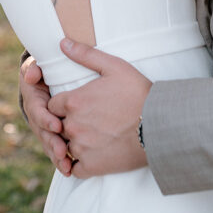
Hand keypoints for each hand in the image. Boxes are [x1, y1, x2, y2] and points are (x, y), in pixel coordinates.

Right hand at [19, 56, 72, 175]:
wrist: (51, 76)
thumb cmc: (48, 68)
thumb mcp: (39, 64)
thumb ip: (34, 67)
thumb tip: (30, 76)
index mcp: (33, 98)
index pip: (37, 111)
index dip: (46, 119)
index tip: (57, 125)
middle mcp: (37, 116)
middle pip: (43, 133)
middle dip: (52, 143)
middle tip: (62, 152)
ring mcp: (45, 127)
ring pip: (49, 144)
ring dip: (57, 156)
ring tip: (66, 166)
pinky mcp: (55, 134)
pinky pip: (56, 148)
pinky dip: (62, 160)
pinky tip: (70, 171)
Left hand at [48, 38, 151, 178]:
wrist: (159, 124)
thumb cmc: (138, 92)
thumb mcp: (114, 66)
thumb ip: (85, 55)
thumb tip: (62, 42)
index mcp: (74, 101)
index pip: (52, 105)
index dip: (63, 104)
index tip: (76, 104)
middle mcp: (73, 126)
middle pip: (58, 126)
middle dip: (67, 122)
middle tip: (86, 120)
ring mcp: (81, 148)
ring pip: (65, 147)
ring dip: (73, 143)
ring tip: (91, 136)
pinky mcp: (92, 166)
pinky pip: (74, 169)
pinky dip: (79, 164)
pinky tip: (92, 154)